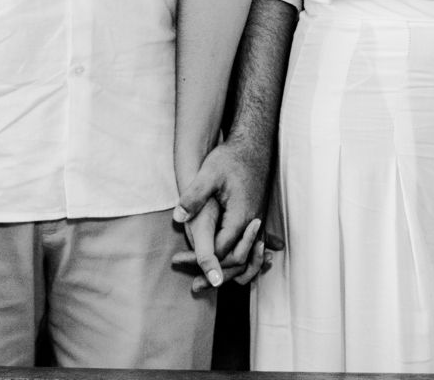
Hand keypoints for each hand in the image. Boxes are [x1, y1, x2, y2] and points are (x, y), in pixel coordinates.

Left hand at [172, 138, 277, 289]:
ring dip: (230, 273)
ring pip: (248, 258)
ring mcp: (256, 221)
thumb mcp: (209, 173)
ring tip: (211, 284)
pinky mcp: (255, 218)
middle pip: (237, 261)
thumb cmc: (230, 159)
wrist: (253, 146)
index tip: (180, 262)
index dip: (200, 260)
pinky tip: (233, 269)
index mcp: (240, 216)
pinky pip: (251, 249)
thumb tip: (177, 215)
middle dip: (214, 274)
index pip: (221, 250)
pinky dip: (244, 263)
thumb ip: (194, 196)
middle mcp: (252, 223)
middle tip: (193, 287)